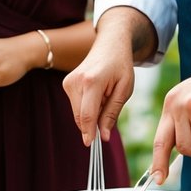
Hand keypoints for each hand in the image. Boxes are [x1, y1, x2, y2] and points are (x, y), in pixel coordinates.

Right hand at [63, 30, 134, 144]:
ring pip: (77, 113)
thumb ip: (112, 113)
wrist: (110, 44)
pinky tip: (97, 94)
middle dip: (93, 123)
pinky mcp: (66, 83)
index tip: (92, 145)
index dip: (89, 133)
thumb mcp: (124, 89)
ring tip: (105, 96)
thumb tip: (104, 137)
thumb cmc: (121, 65)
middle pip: (80, 116)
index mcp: (92, 81)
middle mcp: (76, 81)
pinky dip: (86, 107)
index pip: (87, 115)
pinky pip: (76, 105)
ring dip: (91, 114)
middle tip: (110, 107)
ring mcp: (69, 81)